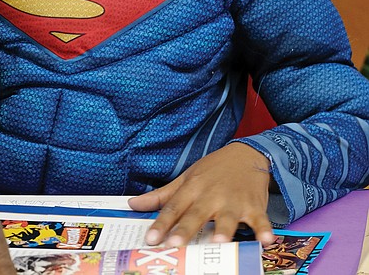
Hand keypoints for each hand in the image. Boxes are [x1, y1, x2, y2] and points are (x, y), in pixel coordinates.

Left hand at [128, 143, 274, 246]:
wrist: (246, 154)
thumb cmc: (212, 170)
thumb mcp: (186, 178)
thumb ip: (161, 195)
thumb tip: (132, 204)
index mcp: (192, 188)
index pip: (173, 207)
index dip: (161, 223)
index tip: (150, 238)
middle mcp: (211, 195)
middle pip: (196, 214)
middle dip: (185, 229)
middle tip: (174, 244)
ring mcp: (233, 201)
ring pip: (227, 217)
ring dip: (224, 229)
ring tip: (218, 242)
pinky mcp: (254, 207)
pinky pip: (260, 220)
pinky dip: (264, 230)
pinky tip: (266, 241)